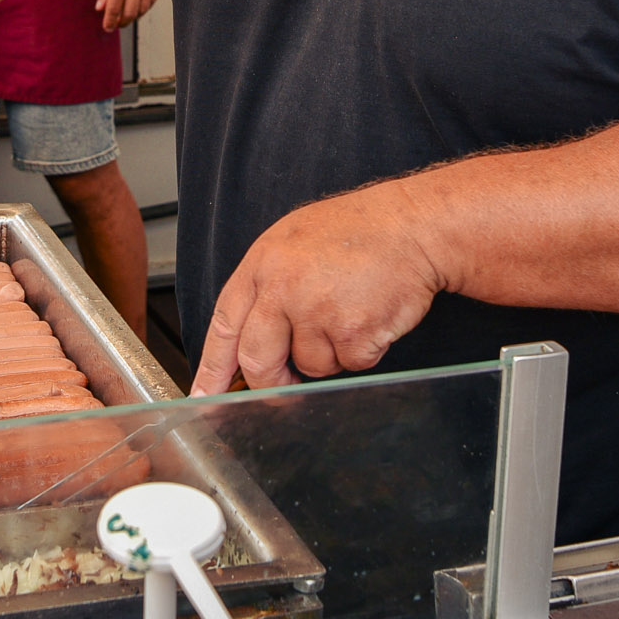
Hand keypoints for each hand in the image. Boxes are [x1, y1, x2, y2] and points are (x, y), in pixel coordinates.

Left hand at [95, 0, 161, 30]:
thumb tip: (100, 7)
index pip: (114, 9)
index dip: (110, 22)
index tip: (107, 27)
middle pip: (130, 14)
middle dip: (122, 22)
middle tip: (116, 24)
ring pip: (143, 10)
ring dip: (133, 16)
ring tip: (126, 16)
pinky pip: (152, 0)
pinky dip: (144, 7)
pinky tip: (138, 7)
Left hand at [190, 181, 444, 394]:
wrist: (414, 224)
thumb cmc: (360, 231)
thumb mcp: (294, 242)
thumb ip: (268, 286)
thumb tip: (249, 339)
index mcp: (263, 264)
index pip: (224, 324)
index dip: (212, 367)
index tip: (203, 395)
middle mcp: (283, 287)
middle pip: (257, 361)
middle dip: (272, 380)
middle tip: (287, 380)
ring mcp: (317, 311)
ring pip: (310, 367)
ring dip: (331, 354)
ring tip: (349, 311)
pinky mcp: (352, 333)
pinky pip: (349, 366)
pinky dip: (364, 351)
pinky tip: (371, 315)